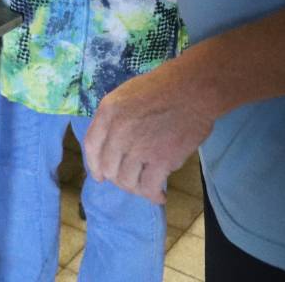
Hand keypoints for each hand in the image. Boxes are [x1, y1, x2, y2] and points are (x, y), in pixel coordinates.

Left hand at [81, 60, 214, 204]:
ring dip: (136, 189)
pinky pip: (149, 187)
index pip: (91, 146)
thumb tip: (112, 145)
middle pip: (108, 168)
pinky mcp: (161, 160)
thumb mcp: (126, 95)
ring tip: (146, 187)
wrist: (193, 89)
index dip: (94, 166)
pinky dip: (153, 196)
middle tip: (131, 181)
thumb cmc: (164, 88)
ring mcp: (138, 147)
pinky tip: (160, 195)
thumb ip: (114, 119)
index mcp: (108, 111)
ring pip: (127, 181)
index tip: (100, 176)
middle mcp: (118, 131)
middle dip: (118, 178)